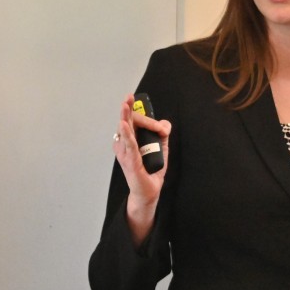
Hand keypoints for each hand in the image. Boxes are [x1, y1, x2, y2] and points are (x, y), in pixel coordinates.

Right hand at [113, 96, 170, 244]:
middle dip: (127, 108)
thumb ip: (163, 135)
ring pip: (125, 131)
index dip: (148, 120)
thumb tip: (165, 124)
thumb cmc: (151, 171)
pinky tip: (124, 125)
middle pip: (126, 123)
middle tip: (128, 96)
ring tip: (124, 104)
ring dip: (125, 116)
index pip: (135, 123)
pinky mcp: (130, 162)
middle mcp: (125, 146)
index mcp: (130, 141)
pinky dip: (127, 135)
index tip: (162, 127)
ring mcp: (125, 154)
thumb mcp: (161, 150)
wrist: (149, 193)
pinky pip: (128, 146)